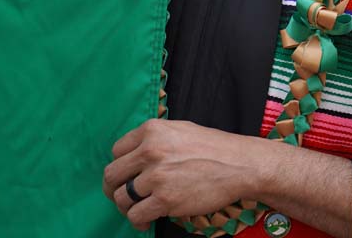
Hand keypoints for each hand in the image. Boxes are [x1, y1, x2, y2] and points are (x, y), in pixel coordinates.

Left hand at [102, 119, 265, 230]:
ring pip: (121, 198)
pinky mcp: (165, 199)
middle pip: (112, 175)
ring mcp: (157, 176)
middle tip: (122, 197)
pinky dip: (138, 221)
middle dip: (114, 189)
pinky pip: (136, 214)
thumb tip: (135, 154)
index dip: (121, 167)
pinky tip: (147, 221)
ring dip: (126, 207)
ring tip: (138, 210)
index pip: (116, 151)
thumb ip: (155, 139)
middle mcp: (150, 150)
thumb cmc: (214, 148)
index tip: (126, 176)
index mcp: (152, 130)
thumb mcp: (180, 130)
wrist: (239, 165)